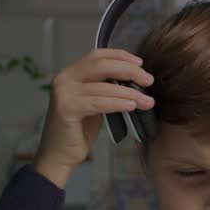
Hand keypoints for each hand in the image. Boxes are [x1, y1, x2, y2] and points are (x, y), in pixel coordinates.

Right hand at [35, 48, 154, 187]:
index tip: (141, 63)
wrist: (60, 154)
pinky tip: (132, 106)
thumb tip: (136, 79)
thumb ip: (106, 88)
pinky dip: (118, 103)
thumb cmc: (80, 129)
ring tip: (148, 101)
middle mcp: (65, 78)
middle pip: (101, 65)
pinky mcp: (66, 108)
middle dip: (129, 70)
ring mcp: (64, 92)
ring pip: (104, 86)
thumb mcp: (95, 102)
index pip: (97, 55)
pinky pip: (98, 103)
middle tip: (149, 81)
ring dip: (130, 92)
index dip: (120, 55)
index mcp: (71, 73)